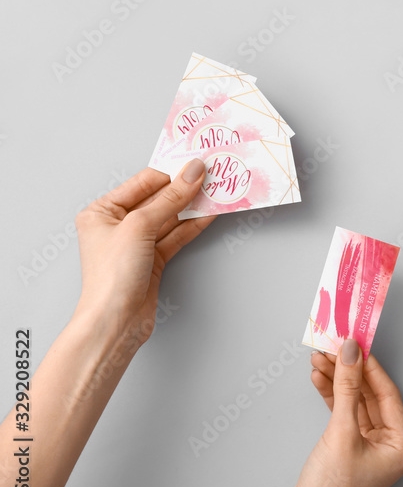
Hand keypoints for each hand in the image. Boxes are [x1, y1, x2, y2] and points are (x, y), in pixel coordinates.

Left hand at [74, 161, 214, 342]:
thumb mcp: (140, 227)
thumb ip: (170, 198)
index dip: (170, 173)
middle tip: (211, 176)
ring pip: (170, 218)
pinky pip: (176, 236)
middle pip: (158, 199)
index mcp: (102, 211)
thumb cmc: (111, 277)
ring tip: (216, 193)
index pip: (142, 183)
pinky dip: (193, 225)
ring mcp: (137, 244)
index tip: (196, 165)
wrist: (116, 321)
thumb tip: (191, 172)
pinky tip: (209, 215)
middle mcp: (117, 225)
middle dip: (184, 190)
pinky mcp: (153, 260)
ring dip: (193, 207)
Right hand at [278, 340, 402, 486]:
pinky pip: (343, 414)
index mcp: (402, 445)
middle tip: (335, 347)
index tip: (356, 344)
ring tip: (320, 358)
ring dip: (337, 381)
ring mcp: (369, 447)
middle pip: (370, 396)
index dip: (370, 367)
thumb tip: (351, 353)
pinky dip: (331, 397)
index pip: (387, 394)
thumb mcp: (341, 431)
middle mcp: (390, 446)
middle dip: (350, 371)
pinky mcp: (348, 448)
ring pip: (354, 403)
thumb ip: (347, 388)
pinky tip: (320, 379)